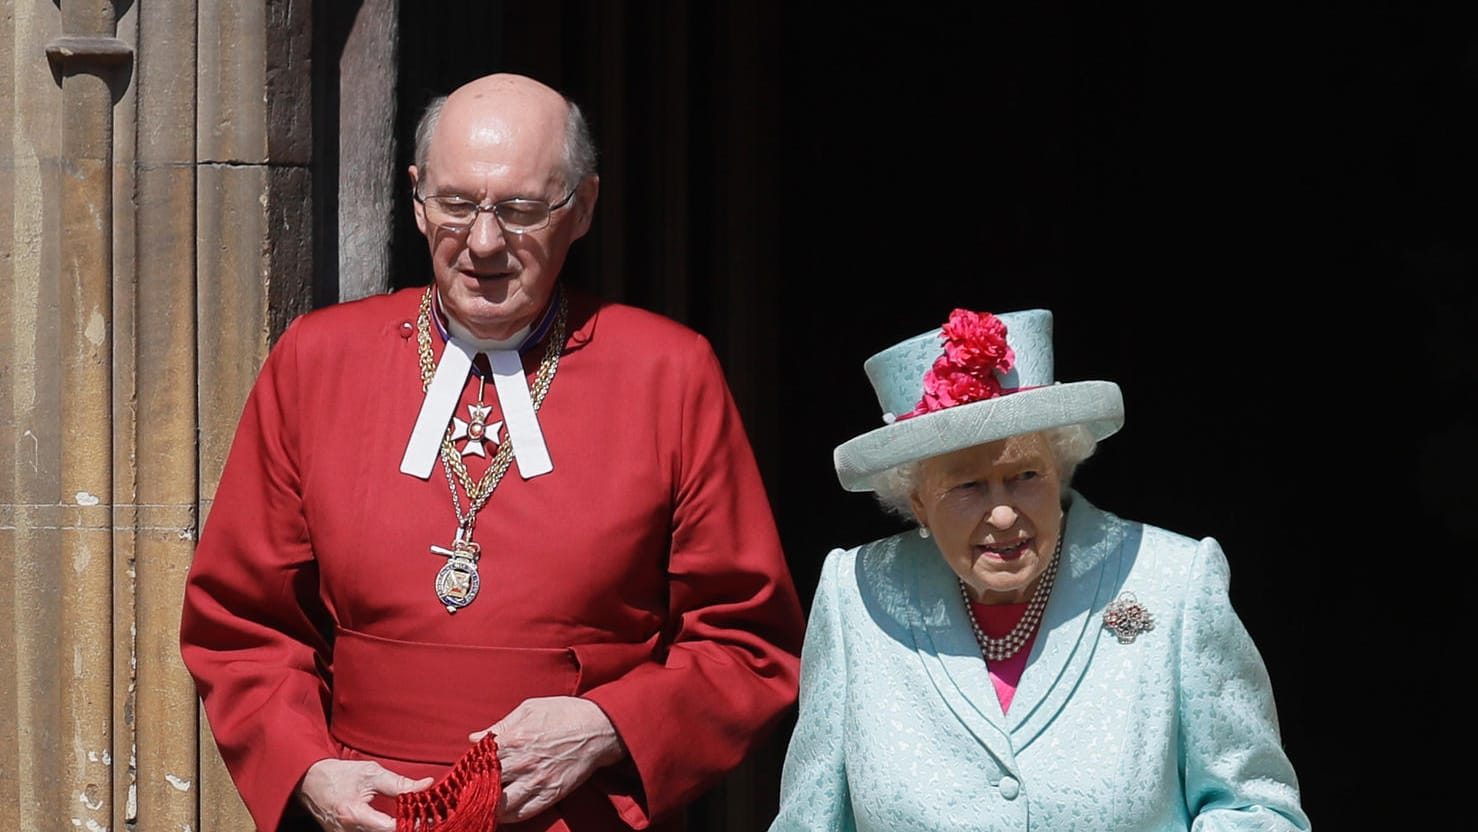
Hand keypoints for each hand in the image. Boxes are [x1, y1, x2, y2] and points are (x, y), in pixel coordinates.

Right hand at [295, 757, 432, 831]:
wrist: (309, 781)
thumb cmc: (339, 775)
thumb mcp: (371, 773)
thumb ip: (399, 783)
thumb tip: (426, 786)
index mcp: (354, 814)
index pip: (390, 828)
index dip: (411, 824)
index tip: (428, 816)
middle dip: (407, 828)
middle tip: (426, 818)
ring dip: (396, 829)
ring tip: (413, 820)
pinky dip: (384, 830)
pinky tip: (396, 824)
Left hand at [475, 695, 626, 821]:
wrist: (599, 727)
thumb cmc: (564, 713)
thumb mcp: (530, 708)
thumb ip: (500, 725)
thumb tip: (474, 738)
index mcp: (514, 739)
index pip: (478, 760)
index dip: (469, 765)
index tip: (467, 768)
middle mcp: (523, 763)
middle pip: (485, 784)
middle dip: (474, 787)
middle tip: (469, 788)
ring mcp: (537, 781)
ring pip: (501, 804)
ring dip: (489, 805)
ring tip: (483, 802)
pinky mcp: (551, 794)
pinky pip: (523, 813)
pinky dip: (509, 815)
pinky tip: (503, 811)